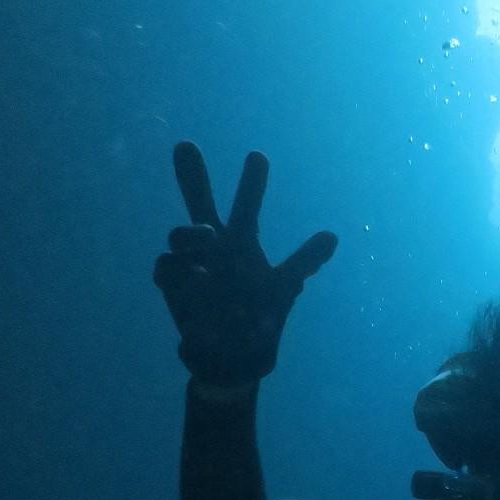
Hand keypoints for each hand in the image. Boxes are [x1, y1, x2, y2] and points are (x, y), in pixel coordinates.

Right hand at [153, 143, 336, 385]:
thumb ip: (303, 260)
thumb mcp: (284, 286)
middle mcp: (213, 246)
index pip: (246, 204)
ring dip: (191, 233)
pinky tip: (195, 275)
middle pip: (199, 202)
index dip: (253, 182)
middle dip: (192, 175)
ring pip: (179, 234)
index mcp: (242, 240)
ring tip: (209, 238)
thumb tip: (332, 236)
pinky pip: (166, 267)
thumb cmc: (259, 314)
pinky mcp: (172, 285)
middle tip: (186, 144)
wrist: (235, 355)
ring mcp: (189, 263)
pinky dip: (177, 268)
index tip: (259, 155)